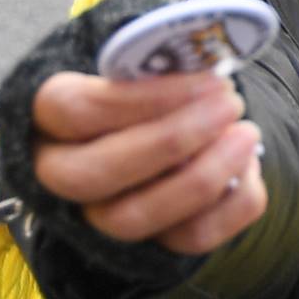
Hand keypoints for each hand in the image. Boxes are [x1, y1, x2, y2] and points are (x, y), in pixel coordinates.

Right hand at [31, 69, 266, 255]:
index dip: (142, 98)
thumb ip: (160, 55)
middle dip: (171, 140)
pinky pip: (186, 240)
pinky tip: (248, 166)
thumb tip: (205, 52)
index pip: (74, 110)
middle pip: (93, 173)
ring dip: (202, 177)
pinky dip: (230, 204)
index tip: (206, 80)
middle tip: (231, 103)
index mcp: (49, 119)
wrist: (158, 130)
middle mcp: (60, 174)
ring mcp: (98, 218)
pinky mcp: (147, 246)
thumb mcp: (143, 60)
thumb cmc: (148, 86)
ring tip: (247, 134)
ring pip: (132, 218)